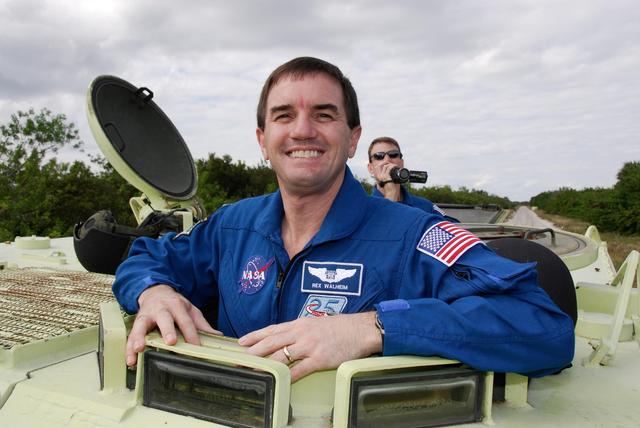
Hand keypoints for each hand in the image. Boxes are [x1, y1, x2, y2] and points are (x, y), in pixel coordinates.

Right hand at [126, 284, 220, 365]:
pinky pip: (131, 335)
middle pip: (165, 319)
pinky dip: (129, 347)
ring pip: (142, 325)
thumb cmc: (175, 304)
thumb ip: (201, 324)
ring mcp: (147, 315)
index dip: (191, 333)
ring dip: (140, 337)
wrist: (156, 292)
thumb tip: (217, 336)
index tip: (196, 346)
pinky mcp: (137, 322)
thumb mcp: (190, 310)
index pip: (186, 321)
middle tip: (170, 342)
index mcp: (177, 305)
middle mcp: (161, 309)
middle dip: (167, 330)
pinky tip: (130, 359)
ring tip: (139, 349)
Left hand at [238, 312, 381, 381]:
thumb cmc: (341, 327)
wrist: (360, 330)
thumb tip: (288, 337)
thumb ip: (301, 330)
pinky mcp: (319, 359)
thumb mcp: (316, 323)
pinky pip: (299, 370)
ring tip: (252, 371)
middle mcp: (301, 333)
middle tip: (239, 359)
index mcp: (300, 324)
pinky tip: (278, 381)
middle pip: (271, 342)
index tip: (242, 341)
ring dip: (265, 364)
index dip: (255, 336)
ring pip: (281, 356)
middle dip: (254, 351)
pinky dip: (287, 376)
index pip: (272, 329)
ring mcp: (309, 346)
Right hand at [372, 163, 401, 201]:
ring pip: (385, 166)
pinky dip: (392, 166)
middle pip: (381, 165)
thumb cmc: (390, 188)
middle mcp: (379, 176)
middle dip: (386, 161)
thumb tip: (387, 172)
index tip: (386, 160)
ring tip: (395, 165)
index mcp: (378, 177)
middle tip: (390, 161)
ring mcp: (382, 176)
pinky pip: (388, 168)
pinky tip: (395, 166)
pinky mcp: (386, 176)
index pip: (378, 167)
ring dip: (391, 164)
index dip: (382, 162)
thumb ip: (387, 176)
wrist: (391, 193)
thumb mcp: (387, 181)